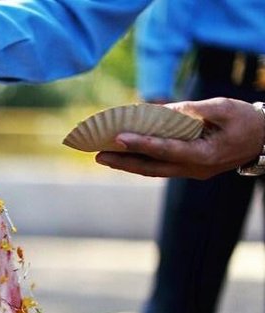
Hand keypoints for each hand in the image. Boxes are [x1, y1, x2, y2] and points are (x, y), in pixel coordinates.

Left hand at [95, 98, 264, 178]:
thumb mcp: (224, 107)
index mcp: (204, 155)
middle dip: (123, 162)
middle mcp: (194, 169)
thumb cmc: (247, 120)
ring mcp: (190, 172)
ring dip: (127, 164)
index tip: (119, 137)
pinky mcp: (188, 169)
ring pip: (153, 170)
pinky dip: (140, 161)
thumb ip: (192, 110)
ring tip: (103, 157)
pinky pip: (160, 167)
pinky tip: (124, 156)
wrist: (264, 140)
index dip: (141, 143)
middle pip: (151, 167)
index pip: (166, 150)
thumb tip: (160, 111)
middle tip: (97, 155)